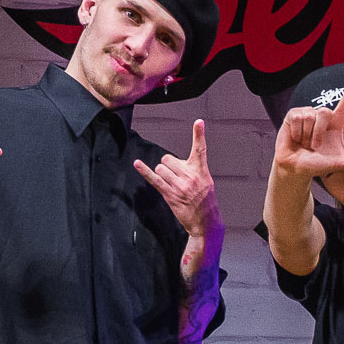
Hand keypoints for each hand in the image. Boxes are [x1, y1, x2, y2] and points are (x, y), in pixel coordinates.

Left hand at [135, 120, 220, 237]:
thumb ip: (192, 169)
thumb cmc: (205, 201)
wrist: (205, 222)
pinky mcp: (170, 194)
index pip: (200, 149)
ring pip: (161, 168)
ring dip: (163, 174)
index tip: (198, 122)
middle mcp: (190, 176)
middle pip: (168, 158)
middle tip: (177, 178)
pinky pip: (154, 179)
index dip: (199, 135)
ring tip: (172, 184)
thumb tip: (173, 163)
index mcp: (201, 171)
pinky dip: (144, 171)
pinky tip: (137, 164)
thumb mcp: (206, 181)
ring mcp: (179, 185)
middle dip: (169, 166)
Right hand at [273, 64, 343, 182]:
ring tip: (304, 143)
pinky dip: (297, 133)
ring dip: (307, 135)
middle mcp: (322, 114)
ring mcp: (307, 112)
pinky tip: (296, 138)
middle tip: (314, 146)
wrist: (295, 168)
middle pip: (325, 111)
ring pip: (311, 116)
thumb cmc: (318, 164)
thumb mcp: (341, 163)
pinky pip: (298, 118)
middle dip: (317, 133)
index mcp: (336, 122)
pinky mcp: (293, 114)